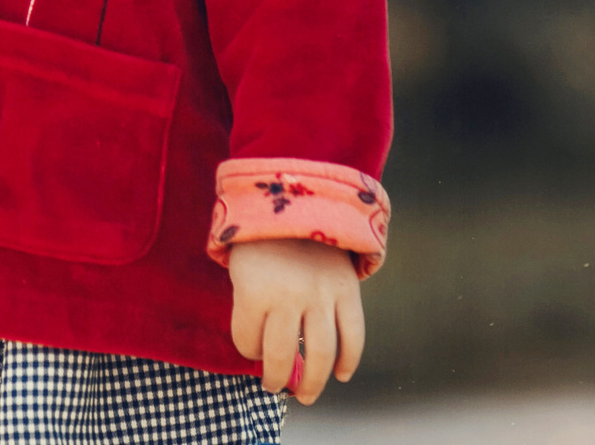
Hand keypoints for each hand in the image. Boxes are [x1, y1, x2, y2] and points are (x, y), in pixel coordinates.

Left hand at [227, 240, 363, 404]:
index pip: (247, 341)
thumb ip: (249, 307)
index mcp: (254, 290)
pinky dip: (350, 360)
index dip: (247, 349)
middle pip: (281, 355)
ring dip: (313, 382)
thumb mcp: (241, 267)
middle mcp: (289, 296)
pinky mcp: (348, 291)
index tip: (250, 348)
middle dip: (274, 378)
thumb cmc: (262, 240)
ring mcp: (322, 295)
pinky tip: (341, 375)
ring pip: (321, 354)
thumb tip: (263, 353)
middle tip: (273, 388)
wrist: (299, 198)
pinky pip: (354, 335)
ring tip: (305, 396)